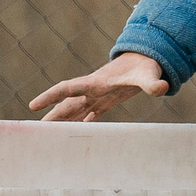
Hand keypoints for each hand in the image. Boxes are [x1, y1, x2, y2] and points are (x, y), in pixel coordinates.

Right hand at [28, 51, 168, 121]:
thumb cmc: (146, 65)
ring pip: (75, 110)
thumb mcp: (149, 74)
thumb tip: (162, 88)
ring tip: (48, 135)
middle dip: (50, 115)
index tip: (32, 105)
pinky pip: (89, 113)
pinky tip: (76, 131)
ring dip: (62, 121)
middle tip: (33, 131)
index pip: (67, 89)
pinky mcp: (107, 100)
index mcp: (96, 83)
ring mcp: (99, 95)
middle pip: (66, 103)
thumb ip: (153, 82)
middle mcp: (93, 89)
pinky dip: (81, 122)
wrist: (148, 60)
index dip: (50, 97)